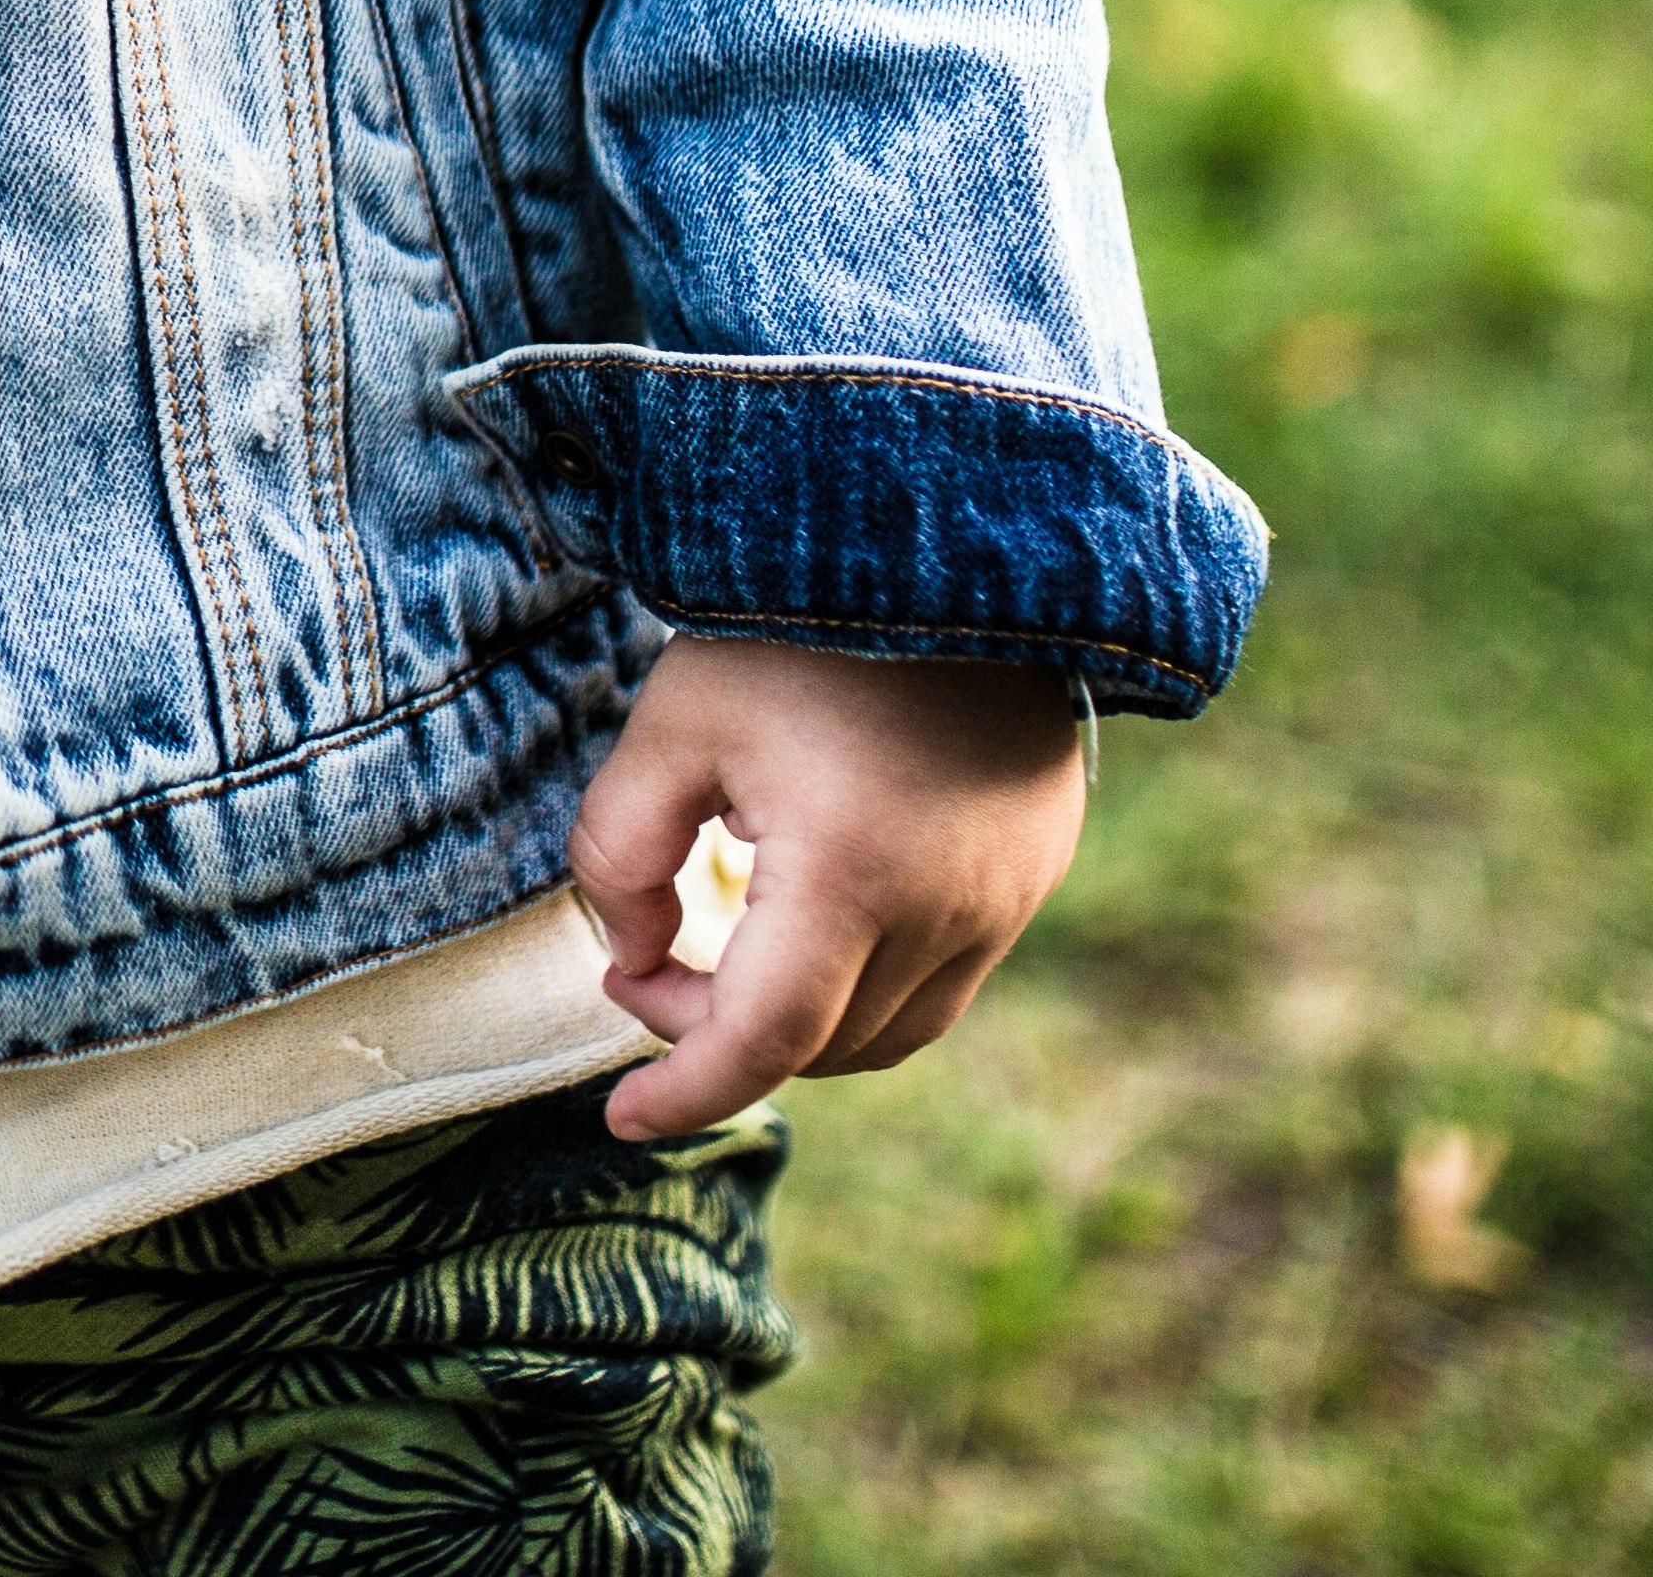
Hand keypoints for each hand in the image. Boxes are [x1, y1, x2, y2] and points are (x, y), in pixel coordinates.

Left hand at [569, 638, 1083, 1138]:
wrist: (958, 534)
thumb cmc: (797, 624)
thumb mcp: (672, 720)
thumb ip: (619, 850)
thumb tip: (631, 951)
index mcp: (855, 873)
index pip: (766, 1041)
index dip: (686, 1093)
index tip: (617, 1118)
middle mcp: (950, 906)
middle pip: (824, 1045)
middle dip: (719, 1038)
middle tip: (644, 967)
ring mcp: (1007, 894)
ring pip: (894, 1029)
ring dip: (801, 1026)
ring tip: (718, 958)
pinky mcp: (1035, 867)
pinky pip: (947, 977)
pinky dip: (867, 985)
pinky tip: (808, 920)